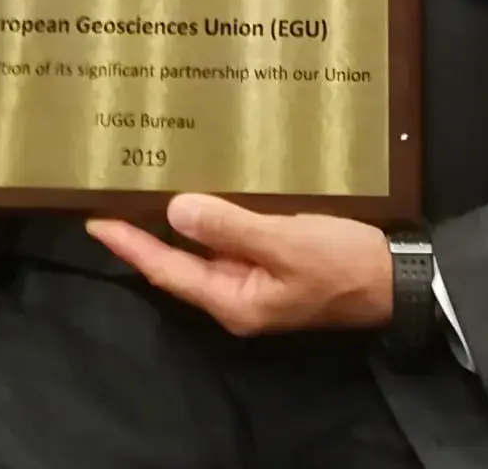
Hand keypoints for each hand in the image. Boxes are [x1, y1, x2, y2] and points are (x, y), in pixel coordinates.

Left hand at [87, 194, 392, 335]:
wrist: (393, 277)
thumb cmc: (340, 264)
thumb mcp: (285, 242)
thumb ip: (231, 227)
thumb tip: (175, 210)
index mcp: (233, 299)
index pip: (166, 270)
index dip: (129, 245)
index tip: (94, 220)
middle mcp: (236, 294)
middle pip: (178, 262)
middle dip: (145, 232)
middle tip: (115, 194)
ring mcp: (254, 280)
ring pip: (203, 248)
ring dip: (177, 221)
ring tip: (148, 188)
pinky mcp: (272, 262)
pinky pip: (229, 239)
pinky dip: (211, 216)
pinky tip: (204, 190)